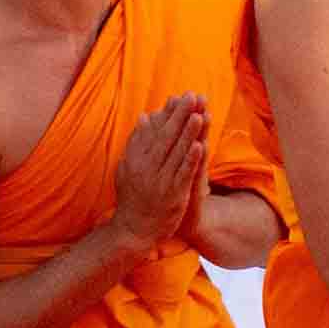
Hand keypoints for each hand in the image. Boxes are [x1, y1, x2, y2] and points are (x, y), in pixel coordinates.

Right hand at [106, 92, 208, 248]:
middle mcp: (145, 169)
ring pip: (176, 153)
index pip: (152, 132)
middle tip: (191, 97)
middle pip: (165, 137)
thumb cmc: (133, 197)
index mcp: (135, 160)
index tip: (176, 97)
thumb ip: (137, 142)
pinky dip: (192, 160)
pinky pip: (183, 174)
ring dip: (188, 134)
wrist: (133, 230)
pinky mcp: (172, 196)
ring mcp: (159, 182)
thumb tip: (145, 116)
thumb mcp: (127, 167)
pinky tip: (201, 146)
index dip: (166, 114)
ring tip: (198, 114)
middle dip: (179, 116)